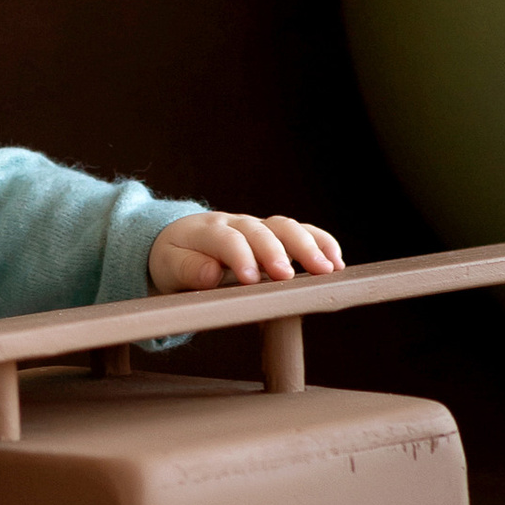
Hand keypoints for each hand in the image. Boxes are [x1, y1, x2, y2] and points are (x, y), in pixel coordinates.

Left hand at [148, 210, 344, 293]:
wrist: (178, 239)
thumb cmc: (173, 257)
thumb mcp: (168, 266)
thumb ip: (187, 270)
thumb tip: (210, 274)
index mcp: (206, 231)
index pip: (227, 240)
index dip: (240, 258)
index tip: (251, 281)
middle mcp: (235, 224)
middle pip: (260, 231)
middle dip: (276, 252)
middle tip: (287, 276)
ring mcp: (256, 226)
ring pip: (285, 227)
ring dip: (307, 246)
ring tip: (326, 269)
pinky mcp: (273, 234)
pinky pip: (300, 231)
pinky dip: (319, 242)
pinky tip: (335, 261)